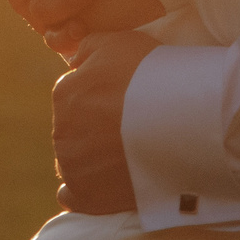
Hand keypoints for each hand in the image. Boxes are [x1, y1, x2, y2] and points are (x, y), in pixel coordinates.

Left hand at [51, 31, 156, 212]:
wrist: (177, 121)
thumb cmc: (151, 76)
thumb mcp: (118, 41)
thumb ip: (88, 49)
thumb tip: (74, 62)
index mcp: (65, 94)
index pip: (75, 95)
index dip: (102, 98)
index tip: (125, 103)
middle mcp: (62, 131)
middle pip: (75, 129)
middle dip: (96, 129)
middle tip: (131, 130)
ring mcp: (73, 166)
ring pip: (74, 161)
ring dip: (92, 159)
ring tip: (127, 157)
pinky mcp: (87, 198)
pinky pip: (73, 197)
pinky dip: (85, 192)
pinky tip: (104, 186)